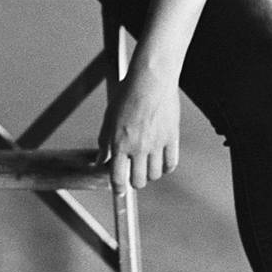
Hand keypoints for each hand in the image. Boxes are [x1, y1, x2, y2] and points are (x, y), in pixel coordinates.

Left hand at [97, 62, 180, 189]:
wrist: (151, 80)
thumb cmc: (128, 93)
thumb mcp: (109, 118)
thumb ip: (104, 142)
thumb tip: (99, 159)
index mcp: (120, 143)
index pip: (117, 177)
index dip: (117, 188)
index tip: (118, 192)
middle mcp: (138, 147)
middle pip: (138, 181)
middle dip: (134, 182)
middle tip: (133, 176)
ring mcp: (156, 144)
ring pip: (155, 175)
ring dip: (150, 175)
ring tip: (146, 167)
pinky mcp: (172, 138)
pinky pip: (171, 163)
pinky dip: (165, 167)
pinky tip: (161, 163)